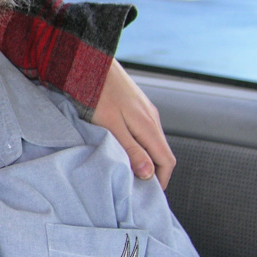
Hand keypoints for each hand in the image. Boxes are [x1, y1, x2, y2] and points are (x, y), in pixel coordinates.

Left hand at [93, 59, 175, 188]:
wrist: (90, 60)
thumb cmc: (96, 92)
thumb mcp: (111, 125)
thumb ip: (131, 149)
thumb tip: (149, 174)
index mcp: (149, 126)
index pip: (167, 161)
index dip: (161, 181)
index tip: (148, 196)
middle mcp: (152, 118)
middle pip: (161, 153)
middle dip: (153, 173)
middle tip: (136, 189)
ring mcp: (144, 111)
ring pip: (152, 142)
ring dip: (144, 159)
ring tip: (128, 173)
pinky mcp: (135, 105)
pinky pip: (143, 132)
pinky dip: (138, 146)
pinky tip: (123, 150)